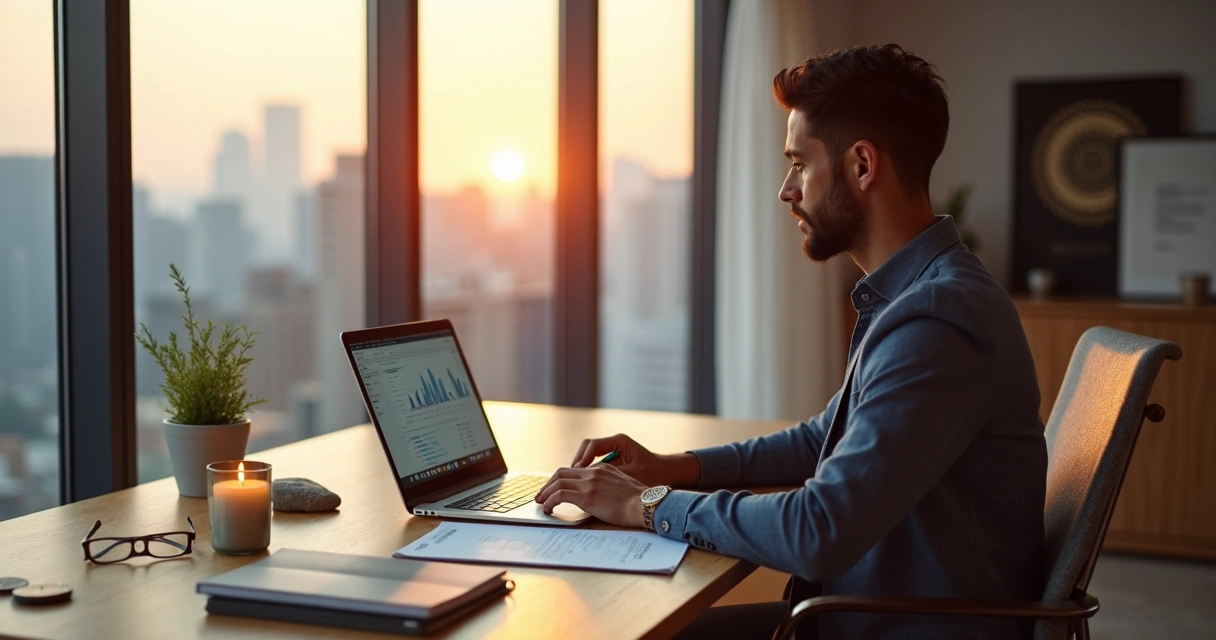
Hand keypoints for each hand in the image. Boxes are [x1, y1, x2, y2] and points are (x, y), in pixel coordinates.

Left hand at [534, 465, 647, 527]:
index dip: (560, 479)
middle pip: (561, 473)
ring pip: (558, 482)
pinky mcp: (587, 496)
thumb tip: (598, 498)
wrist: (646, 505)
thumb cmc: (639, 502)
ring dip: (546, 493)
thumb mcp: (622, 487)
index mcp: (602, 469)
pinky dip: (550, 501)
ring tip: (541, 503)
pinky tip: (548, 509)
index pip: (574, 470)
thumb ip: (608, 487)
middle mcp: (594, 472)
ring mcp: (590, 483)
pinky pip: (560, 495)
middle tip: (542, 496)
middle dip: (548, 485)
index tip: (554, 490)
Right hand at [569, 434, 700, 487]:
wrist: (669, 474)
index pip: (592, 444)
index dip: (582, 458)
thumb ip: (611, 475)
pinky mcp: (614, 463)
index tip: (576, 471)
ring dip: (580, 470)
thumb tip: (590, 480)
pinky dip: (588, 474)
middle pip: (587, 449)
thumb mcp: (632, 474)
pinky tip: (583, 486)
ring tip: (571, 483)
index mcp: (619, 441)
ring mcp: (614, 453)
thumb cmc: (655, 473)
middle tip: (567, 477)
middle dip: (576, 463)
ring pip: (589, 457)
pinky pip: (595, 465)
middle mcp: (614, 444)